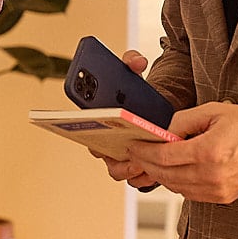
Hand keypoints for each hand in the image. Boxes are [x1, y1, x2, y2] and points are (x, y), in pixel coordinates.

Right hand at [94, 50, 155, 189]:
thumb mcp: (133, 76)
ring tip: (141, 161)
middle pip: (98, 151)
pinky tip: (154, 170)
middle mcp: (102, 141)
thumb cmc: (137, 95)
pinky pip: (134, 178)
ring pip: (116, 169)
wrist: (156, 113)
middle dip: (109, 150)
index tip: (96, 120)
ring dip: (126, 167)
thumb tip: (137, 60)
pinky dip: (143, 177)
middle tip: (123, 143)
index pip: (81, 124)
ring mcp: (117, 157)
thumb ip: (131, 61)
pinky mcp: (135, 168)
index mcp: (95, 118)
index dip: (83, 124)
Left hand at [119, 101, 237, 203]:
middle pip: (164, 174)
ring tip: (152, 160)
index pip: (163, 156)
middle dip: (146, 163)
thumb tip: (161, 131)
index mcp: (209, 152)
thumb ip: (183, 121)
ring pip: (174, 186)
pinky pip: (188, 193)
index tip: (133, 146)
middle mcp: (211, 175)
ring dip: (159, 174)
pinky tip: (173, 169)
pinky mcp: (221, 197)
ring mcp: (216, 190)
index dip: (143, 152)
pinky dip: (176, 182)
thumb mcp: (214, 112)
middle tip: (137, 153)